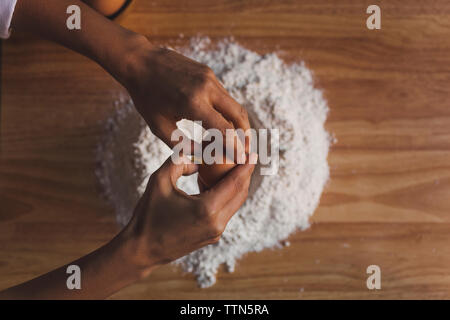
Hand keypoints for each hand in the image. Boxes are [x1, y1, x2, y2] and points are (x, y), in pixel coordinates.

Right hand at [118, 154, 256, 276]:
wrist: (141, 250)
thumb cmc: (148, 215)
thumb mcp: (159, 181)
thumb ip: (179, 161)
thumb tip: (198, 158)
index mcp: (206, 209)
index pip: (235, 183)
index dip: (246, 166)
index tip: (254, 152)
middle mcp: (216, 223)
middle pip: (240, 194)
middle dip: (246, 174)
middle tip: (247, 156)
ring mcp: (216, 233)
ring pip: (235, 204)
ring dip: (236, 185)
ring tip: (233, 167)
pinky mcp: (212, 237)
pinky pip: (225, 212)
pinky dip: (225, 197)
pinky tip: (215, 184)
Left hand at [122, 40, 250, 148]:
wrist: (140, 61)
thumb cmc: (146, 96)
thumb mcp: (159, 126)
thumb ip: (181, 144)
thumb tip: (201, 155)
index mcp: (193, 103)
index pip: (224, 130)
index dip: (236, 148)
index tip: (242, 160)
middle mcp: (206, 88)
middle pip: (239, 115)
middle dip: (246, 136)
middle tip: (247, 151)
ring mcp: (210, 78)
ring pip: (234, 104)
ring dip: (239, 123)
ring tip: (239, 140)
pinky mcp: (209, 73)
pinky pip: (225, 96)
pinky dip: (229, 112)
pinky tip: (224, 123)